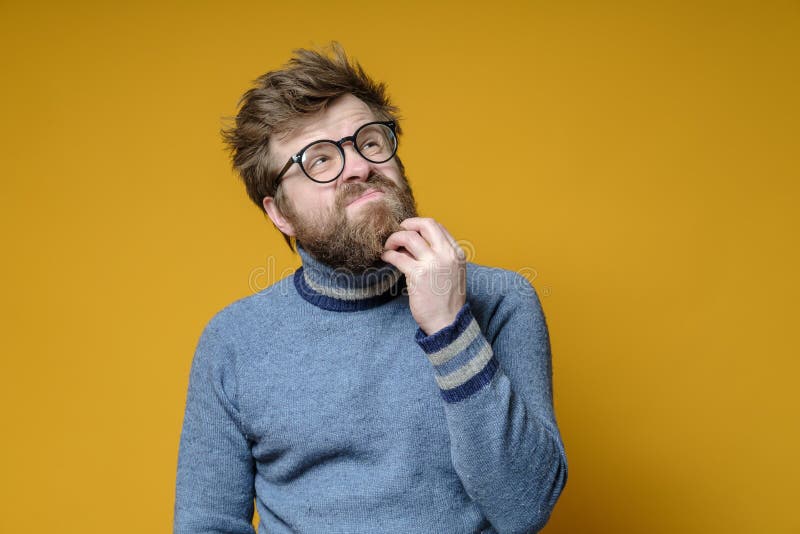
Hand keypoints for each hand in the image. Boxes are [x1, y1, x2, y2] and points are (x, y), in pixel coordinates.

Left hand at [381, 217, 466, 334]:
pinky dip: (388, 255)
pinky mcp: (418, 275)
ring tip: (388, 247)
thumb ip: (437, 256)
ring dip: (394, 239)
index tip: (409, 231)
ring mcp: (433, 264)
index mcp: (456, 253)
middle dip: (407, 224)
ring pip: (409, 237)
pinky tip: (385, 258)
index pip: (438, 227)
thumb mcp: (451, 272)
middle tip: (397, 231)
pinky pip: (398, 257)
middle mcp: (447, 255)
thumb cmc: (446, 300)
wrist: (448, 322)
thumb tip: (411, 243)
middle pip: (426, 224)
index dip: (420, 226)